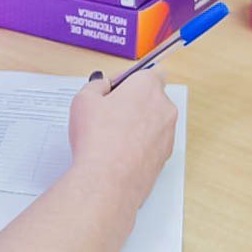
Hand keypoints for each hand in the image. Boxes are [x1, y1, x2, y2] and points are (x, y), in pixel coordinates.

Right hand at [68, 71, 176, 201]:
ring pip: (153, 122)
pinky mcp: (165, 156)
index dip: (129, 78)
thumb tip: (102, 85)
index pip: (150, 71)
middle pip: (151, 97)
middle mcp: (164, 108)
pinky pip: (152, 143)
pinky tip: (117, 153)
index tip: (114, 87)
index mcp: (148, 87)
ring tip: (109, 136)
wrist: (108, 180)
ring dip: (136, 124)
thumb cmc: (98, 139)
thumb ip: (96, 85)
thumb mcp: (84, 100)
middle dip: (133, 101)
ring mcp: (168, 134)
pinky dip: (139, 144)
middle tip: (107, 112)